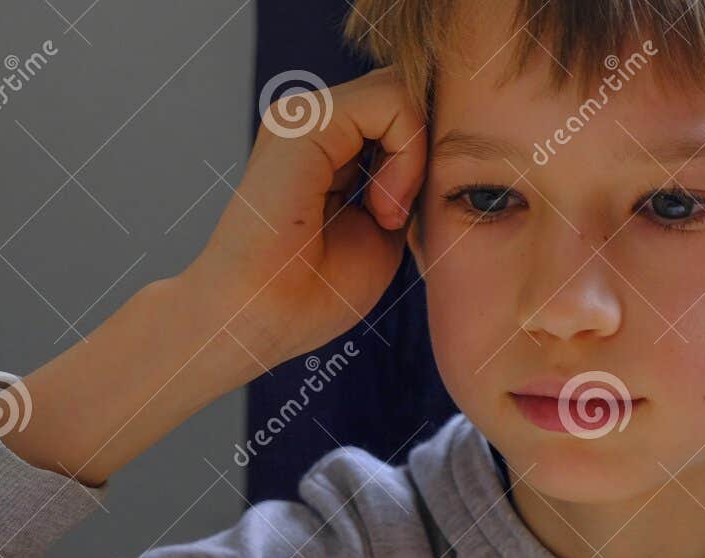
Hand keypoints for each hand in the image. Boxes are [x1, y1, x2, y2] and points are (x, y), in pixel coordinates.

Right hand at [192, 67, 427, 365]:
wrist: (259, 320)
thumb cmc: (314, 293)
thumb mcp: (382, 227)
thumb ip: (407, 181)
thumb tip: (444, 147)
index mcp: (328, 143)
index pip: (404, 109)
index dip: (428, 154)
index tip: (403, 216)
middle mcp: (314, 120)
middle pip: (408, 92)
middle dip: (427, 150)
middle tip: (398, 215)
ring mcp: (305, 114)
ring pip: (404, 90)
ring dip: (416, 157)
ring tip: (386, 214)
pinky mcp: (305, 121)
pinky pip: (394, 102)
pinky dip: (408, 155)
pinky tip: (382, 207)